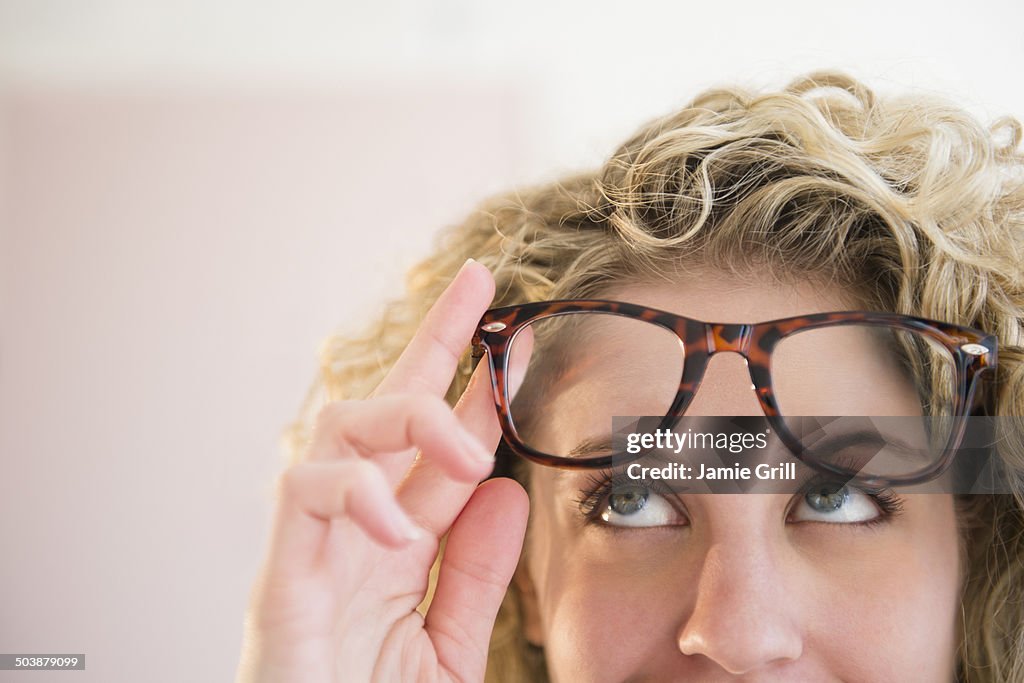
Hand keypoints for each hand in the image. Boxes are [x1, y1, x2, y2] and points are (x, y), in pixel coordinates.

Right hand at [236, 260, 531, 682]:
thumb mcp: (448, 648)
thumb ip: (473, 576)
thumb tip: (502, 489)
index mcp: (394, 545)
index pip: (435, 449)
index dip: (473, 392)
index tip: (517, 342)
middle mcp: (352, 530)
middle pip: (385, 408)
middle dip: (433, 342)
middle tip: (480, 285)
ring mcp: (312, 546)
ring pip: (339, 429)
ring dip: (406, 417)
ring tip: (467, 444)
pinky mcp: (279, 576)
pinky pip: (304, 496)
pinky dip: (357, 494)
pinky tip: (401, 526)